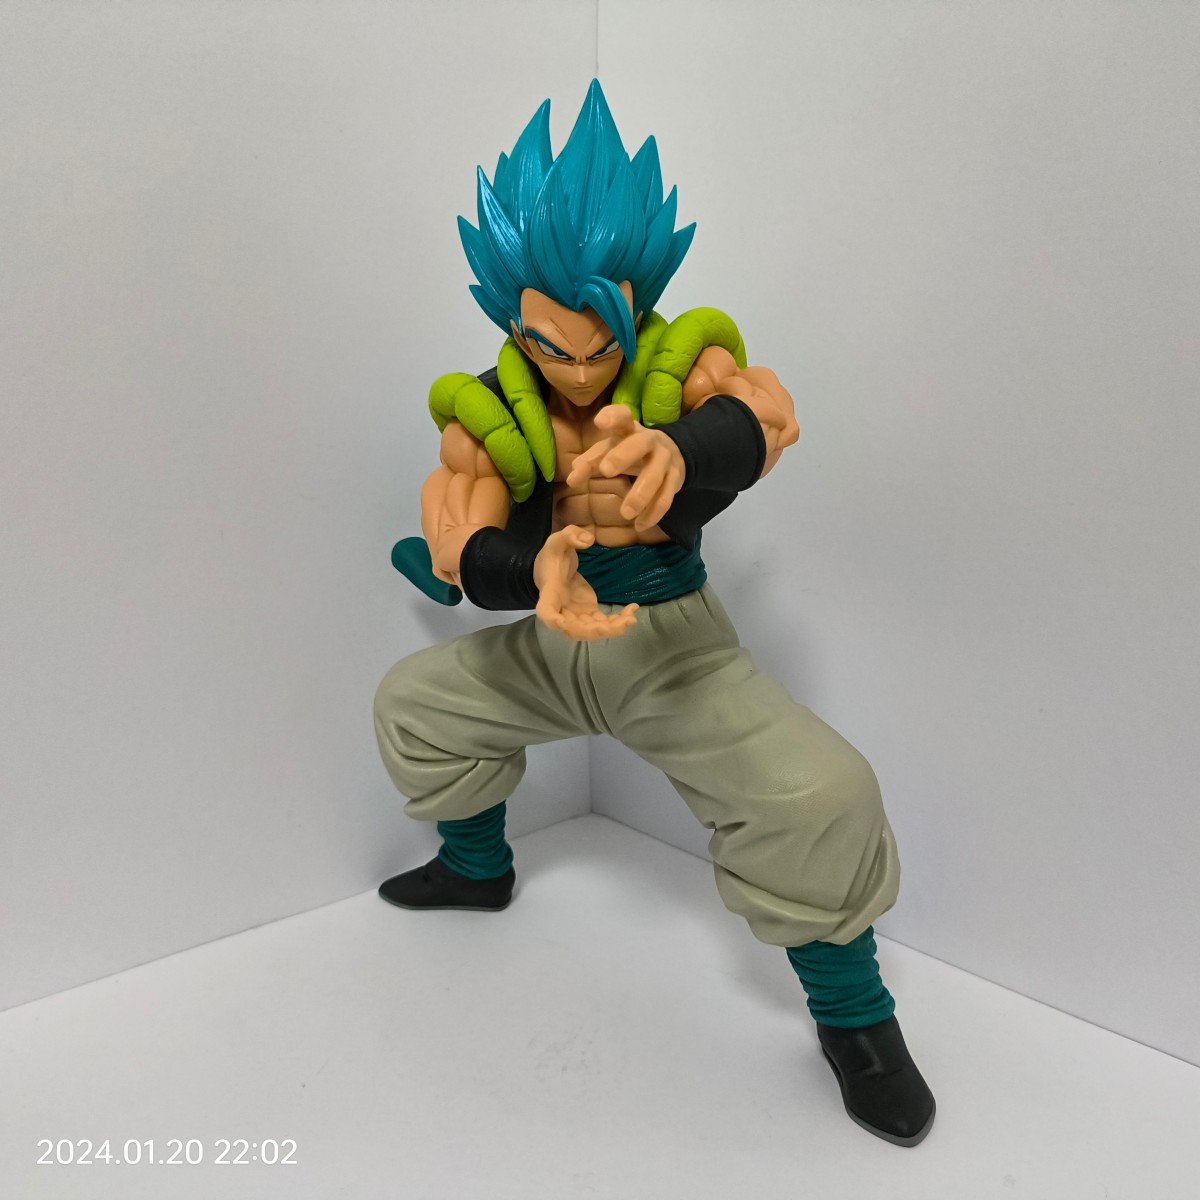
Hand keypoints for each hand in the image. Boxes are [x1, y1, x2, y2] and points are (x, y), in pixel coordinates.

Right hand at [533, 525, 638, 640]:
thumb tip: (587, 540)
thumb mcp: (557, 540)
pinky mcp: (588, 613)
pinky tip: (632, 611)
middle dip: (593, 631)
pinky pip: (602, 623)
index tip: (562, 624)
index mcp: (551, 592)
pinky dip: (617, 622)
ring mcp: (576, 614)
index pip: (546, 611)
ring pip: (590, 630)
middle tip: (613, 625)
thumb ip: (569, 535)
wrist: (553, 569)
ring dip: (610, 629)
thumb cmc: (553, 556)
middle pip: (573, 629)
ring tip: (630, 619)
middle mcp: (562, 610)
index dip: (552, 620)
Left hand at [566, 405, 685, 532]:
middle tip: (606, 470)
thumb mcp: (610, 450)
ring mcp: (665, 459)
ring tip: (625, 513)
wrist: (673, 452)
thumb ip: (590, 462)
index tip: (600, 421)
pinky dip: (653, 513)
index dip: (613, 416)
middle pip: (639, 444)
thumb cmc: (631, 450)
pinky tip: (639, 525)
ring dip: (640, 495)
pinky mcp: (676, 478)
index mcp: (629, 430)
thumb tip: (572, 479)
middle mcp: (650, 441)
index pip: (622, 416)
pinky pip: (666, 497)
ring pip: (656, 476)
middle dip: (623, 456)